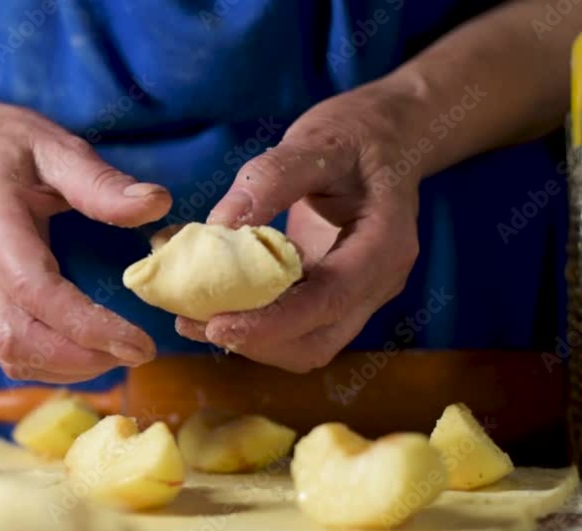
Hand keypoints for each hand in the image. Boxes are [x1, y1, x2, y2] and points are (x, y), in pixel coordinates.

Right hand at [0, 98, 171, 381]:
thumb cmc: (10, 147)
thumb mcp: (57, 147)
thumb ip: (101, 181)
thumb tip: (156, 205)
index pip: (35, 290)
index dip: (86, 325)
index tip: (138, 342)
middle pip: (16, 337)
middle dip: (79, 358)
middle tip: (137, 354)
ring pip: (10, 352)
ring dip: (67, 367)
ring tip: (119, 354)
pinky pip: (11, 349)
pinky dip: (53, 363)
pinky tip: (91, 350)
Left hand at [176, 79, 422, 371]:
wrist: (390, 138)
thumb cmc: (358, 135)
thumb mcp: (317, 142)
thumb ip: (271, 179)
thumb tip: (218, 226)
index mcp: (385, 245)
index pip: (329, 301)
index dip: (272, 323)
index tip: (216, 323)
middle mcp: (378, 283)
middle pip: (318, 341)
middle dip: (255, 341)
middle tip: (191, 322)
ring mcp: (360, 295)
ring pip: (306, 345)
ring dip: (251, 341)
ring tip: (192, 318)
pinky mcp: (336, 295)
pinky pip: (297, 327)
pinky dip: (256, 325)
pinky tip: (215, 304)